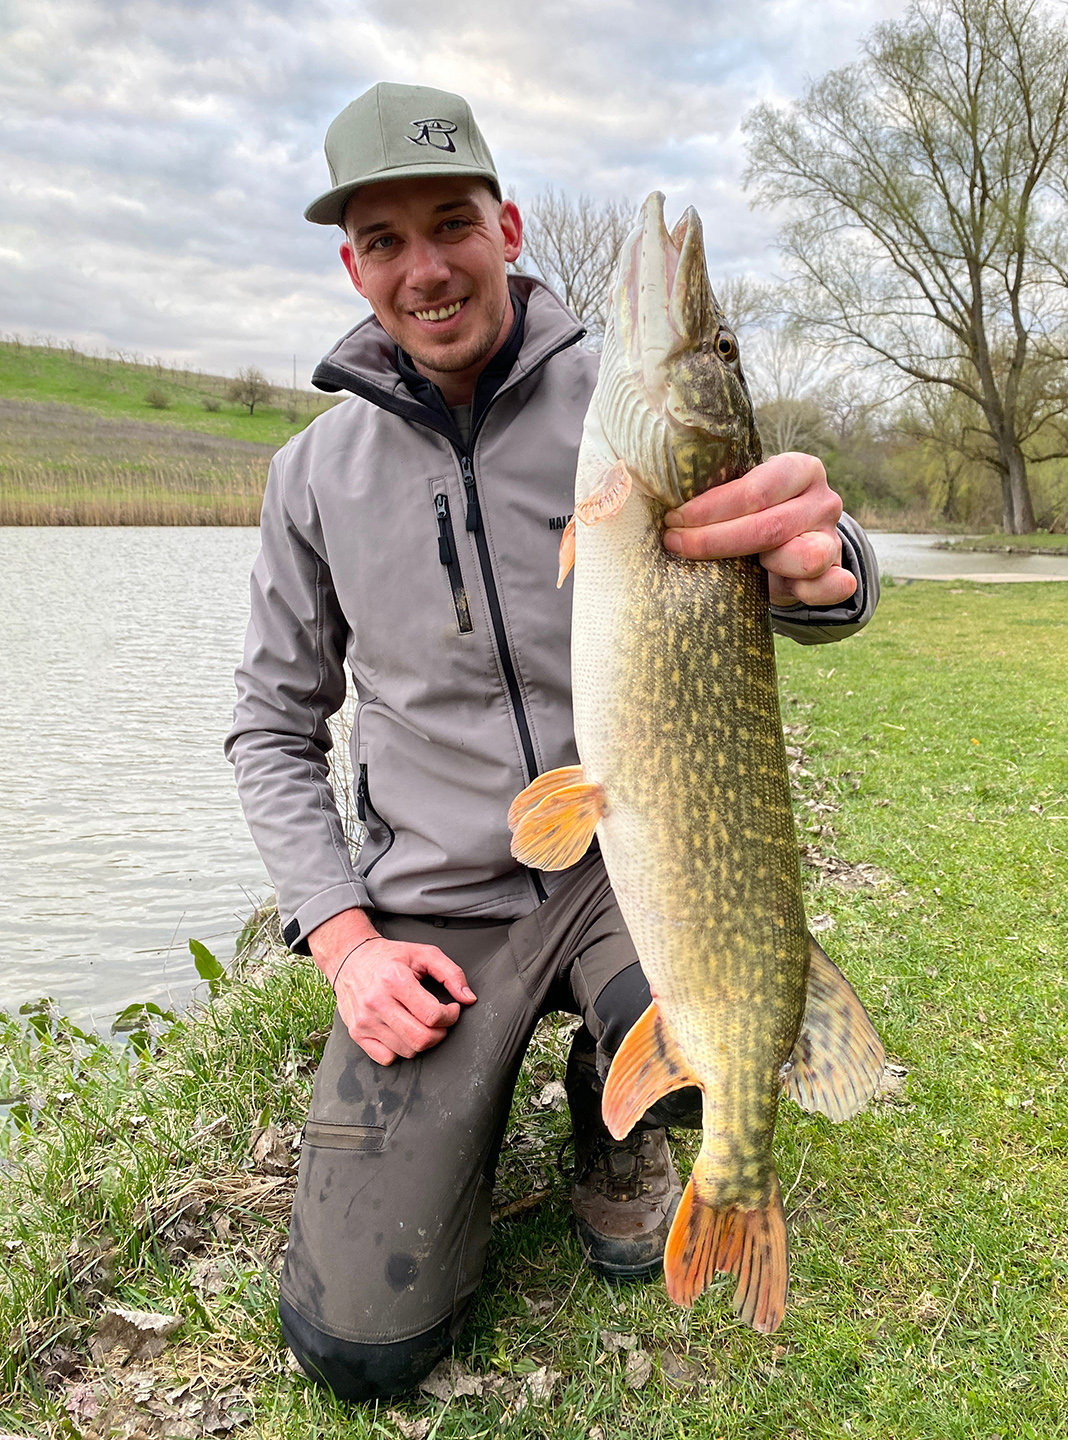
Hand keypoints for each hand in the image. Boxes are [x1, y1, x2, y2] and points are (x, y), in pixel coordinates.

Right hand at [308, 909, 475, 1064]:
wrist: (349, 958)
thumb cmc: (389, 957)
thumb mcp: (424, 954)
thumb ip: (451, 973)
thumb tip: (469, 999)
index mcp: (394, 979)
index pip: (433, 1015)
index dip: (451, 1015)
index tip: (451, 1008)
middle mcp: (376, 1002)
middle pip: (421, 1039)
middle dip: (440, 1034)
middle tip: (440, 1021)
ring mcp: (364, 1020)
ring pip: (406, 1051)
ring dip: (422, 1041)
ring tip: (421, 1023)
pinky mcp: (356, 1033)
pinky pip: (386, 1058)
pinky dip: (400, 1050)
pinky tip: (402, 1031)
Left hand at [661, 452, 856, 607]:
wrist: (786, 543)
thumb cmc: (750, 514)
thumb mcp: (737, 494)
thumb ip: (714, 489)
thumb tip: (637, 478)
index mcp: (800, 469)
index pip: (755, 490)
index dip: (710, 509)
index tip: (673, 521)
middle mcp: (823, 500)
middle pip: (770, 526)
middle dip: (714, 540)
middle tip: (675, 544)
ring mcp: (833, 537)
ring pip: (805, 557)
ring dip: (764, 565)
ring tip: (737, 566)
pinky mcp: (838, 571)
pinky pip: (834, 587)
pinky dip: (808, 592)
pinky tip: (775, 591)